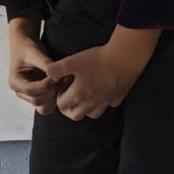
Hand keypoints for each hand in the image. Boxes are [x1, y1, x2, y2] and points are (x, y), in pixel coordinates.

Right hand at [8, 23, 61, 115]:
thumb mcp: (35, 52)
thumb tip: (57, 76)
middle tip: (61, 78)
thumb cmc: (27, 48)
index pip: (31, 90)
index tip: (55, 76)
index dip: (45, 85)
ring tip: (61, 82)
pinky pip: (48, 105)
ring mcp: (30, 96)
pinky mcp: (39, 96)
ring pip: (44, 107)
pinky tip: (60, 85)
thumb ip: (46, 64)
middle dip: (51, 91)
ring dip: (54, 97)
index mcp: (15, 82)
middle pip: (37, 101)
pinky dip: (56, 98)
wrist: (26, 44)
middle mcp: (20, 92)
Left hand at [46, 26, 160, 120]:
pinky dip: (104, 102)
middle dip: (68, 107)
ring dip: (85, 108)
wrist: (125, 57)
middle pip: (75, 115)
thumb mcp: (70, 61)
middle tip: (69, 94)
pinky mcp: (118, 97)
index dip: (58, 96)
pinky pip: (109, 105)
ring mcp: (106, 102)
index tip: (63, 85)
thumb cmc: (98, 59)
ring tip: (84, 94)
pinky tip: (103, 89)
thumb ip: (54, 70)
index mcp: (79, 95)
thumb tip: (48, 76)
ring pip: (92, 114)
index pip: (61, 106)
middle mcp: (92, 103)